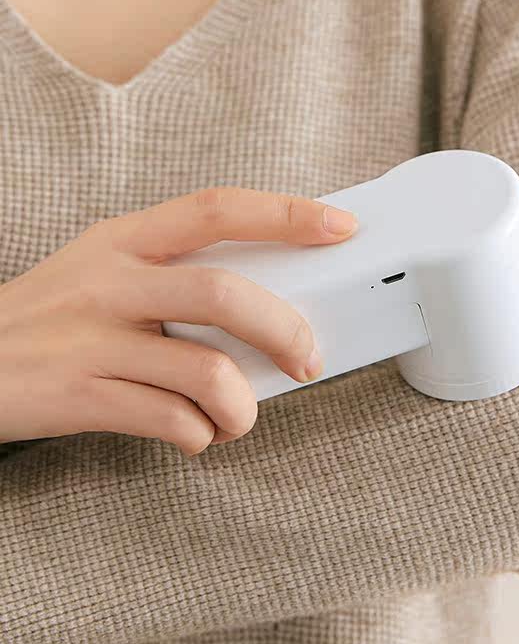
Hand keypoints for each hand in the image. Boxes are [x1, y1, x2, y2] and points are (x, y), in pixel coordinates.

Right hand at [0, 187, 357, 455]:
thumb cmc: (54, 313)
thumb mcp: (105, 266)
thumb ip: (173, 269)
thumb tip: (268, 296)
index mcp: (125, 238)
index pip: (218, 208)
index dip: (285, 213)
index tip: (339, 227)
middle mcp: (112, 281)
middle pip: (224, 294)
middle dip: (285, 331)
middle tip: (308, 358)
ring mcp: (94, 339)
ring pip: (206, 371)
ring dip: (243, 404)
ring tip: (238, 414)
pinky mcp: (79, 396)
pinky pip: (170, 420)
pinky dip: (201, 434)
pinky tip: (197, 433)